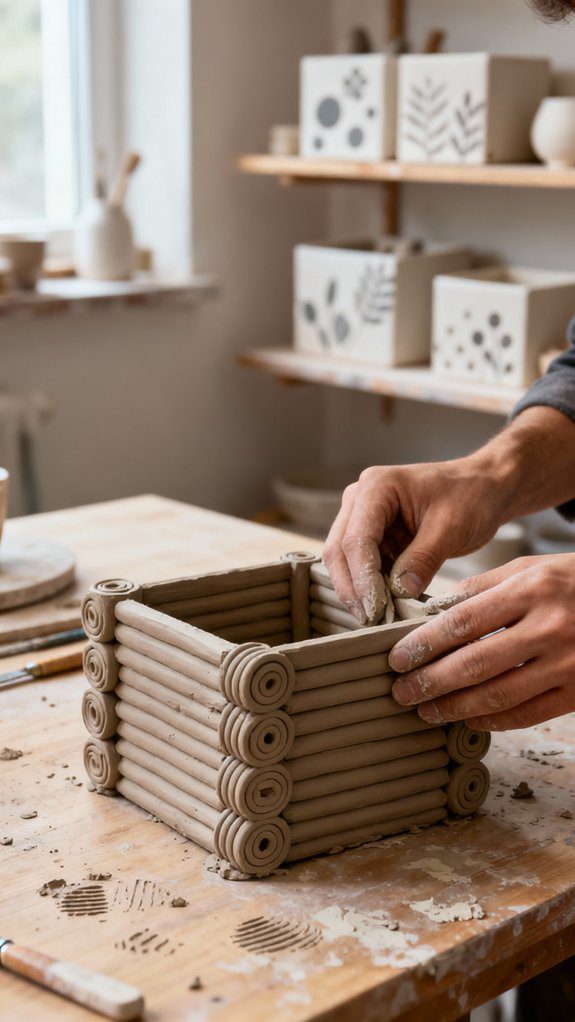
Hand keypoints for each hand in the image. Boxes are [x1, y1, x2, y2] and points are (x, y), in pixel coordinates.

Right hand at [323, 459, 505, 623]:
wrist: (484, 487)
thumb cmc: (471, 495)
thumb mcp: (452, 528)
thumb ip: (423, 559)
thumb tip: (399, 592)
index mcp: (377, 486)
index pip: (356, 539)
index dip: (362, 578)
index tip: (376, 609)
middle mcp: (360, 498)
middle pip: (339, 550)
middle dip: (352, 587)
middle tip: (370, 620)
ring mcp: (363, 516)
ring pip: (343, 560)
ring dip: (357, 590)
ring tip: (376, 618)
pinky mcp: (373, 534)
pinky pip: (361, 564)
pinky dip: (369, 586)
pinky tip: (383, 606)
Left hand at [389, 554, 574, 730]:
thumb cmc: (573, 582)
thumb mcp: (531, 568)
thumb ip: (483, 587)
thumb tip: (432, 612)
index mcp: (532, 589)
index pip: (464, 621)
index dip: (425, 644)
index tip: (397, 658)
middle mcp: (550, 626)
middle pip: (476, 662)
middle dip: (431, 681)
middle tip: (401, 692)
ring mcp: (569, 662)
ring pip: (500, 695)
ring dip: (455, 707)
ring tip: (426, 710)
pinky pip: (529, 713)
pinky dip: (494, 720)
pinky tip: (468, 718)